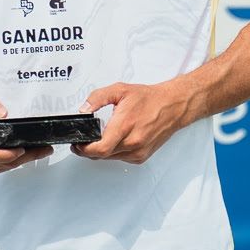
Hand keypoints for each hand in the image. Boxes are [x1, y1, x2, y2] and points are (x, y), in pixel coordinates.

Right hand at [0, 89, 47, 177]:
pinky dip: (12, 163)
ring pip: (3, 167)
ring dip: (21, 161)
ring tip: (39, 152)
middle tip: (43, 150)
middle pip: (1, 163)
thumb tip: (2, 113)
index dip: (8, 154)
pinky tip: (23, 157)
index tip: (22, 149)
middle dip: (25, 157)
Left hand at [74, 78, 202, 164]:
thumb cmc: (149, 99)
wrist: (172, 106)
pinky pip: (121, 158)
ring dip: (102, 151)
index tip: (77, 145)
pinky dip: (114, 152)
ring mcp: (138, 151)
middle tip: (83, 142)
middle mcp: (133, 142)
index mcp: (125, 126)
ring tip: (100, 138)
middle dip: (89, 150)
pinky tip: (116, 140)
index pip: (100, 149)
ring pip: (110, 158)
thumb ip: (97, 98)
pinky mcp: (142, 156)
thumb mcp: (119, 90)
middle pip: (102, 155)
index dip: (83, 149)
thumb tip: (84, 109)